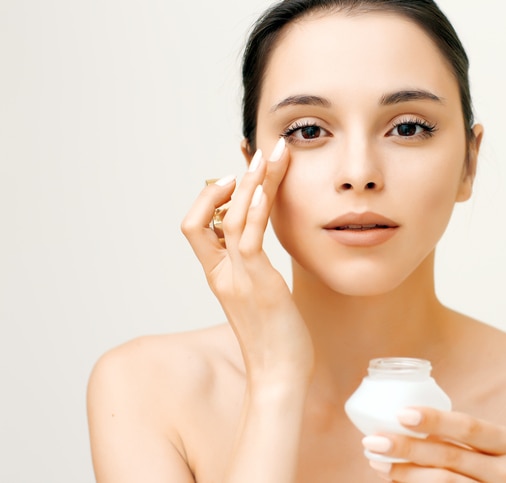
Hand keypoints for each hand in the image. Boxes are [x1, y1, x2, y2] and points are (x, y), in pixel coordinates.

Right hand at [181, 139, 313, 381]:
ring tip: (266, 156)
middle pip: (203, 216)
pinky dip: (254, 209)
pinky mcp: (259, 283)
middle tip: (253, 154)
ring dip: (248, 183)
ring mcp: (237, 277)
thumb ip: (254, 271)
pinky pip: (248, 237)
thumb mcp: (260, 297)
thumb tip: (261, 250)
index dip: (211, 199)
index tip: (236, 178)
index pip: (198, 227)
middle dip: (226, 182)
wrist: (279, 376)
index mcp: (219, 276)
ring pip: (230, 219)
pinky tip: (266, 186)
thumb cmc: (275, 338)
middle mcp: (222, 274)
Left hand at [363, 407, 505, 481]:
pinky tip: (393, 479)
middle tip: (374, 440)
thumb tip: (396, 419)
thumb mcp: (478, 451)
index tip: (400, 414)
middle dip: (407, 447)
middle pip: (450, 456)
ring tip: (377, 461)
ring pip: (444, 482)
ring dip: (403, 470)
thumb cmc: (479, 472)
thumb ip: (451, 438)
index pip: (468, 426)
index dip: (435, 419)